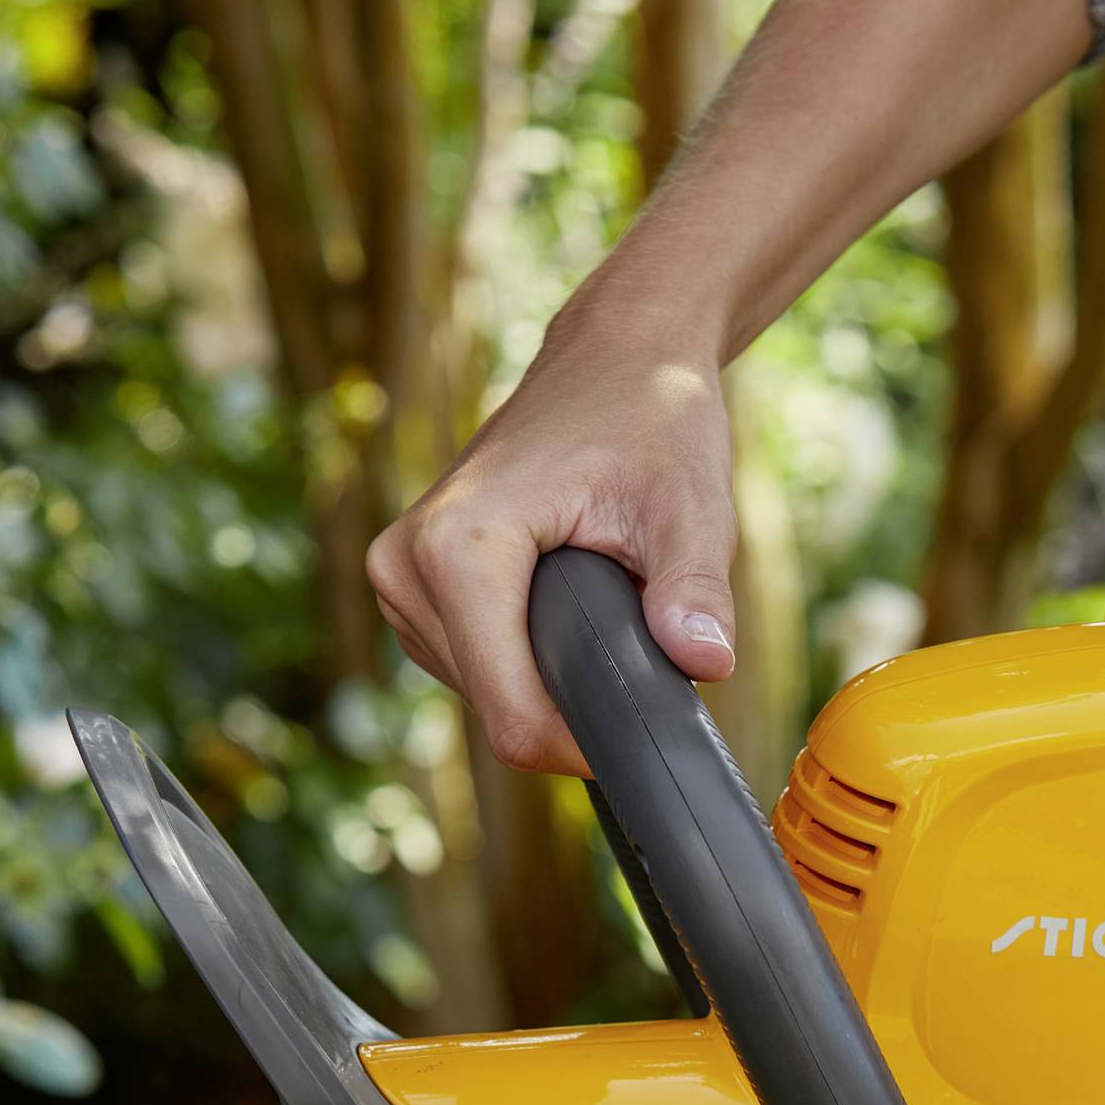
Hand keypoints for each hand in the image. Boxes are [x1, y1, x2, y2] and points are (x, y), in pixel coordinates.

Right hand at [367, 317, 738, 774]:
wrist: (613, 360)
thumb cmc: (651, 421)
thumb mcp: (690, 508)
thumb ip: (695, 591)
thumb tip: (706, 663)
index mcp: (458, 547)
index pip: (510, 712)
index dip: (582, 744)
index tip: (646, 723)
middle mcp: (405, 564)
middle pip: (496, 711)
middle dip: (572, 699)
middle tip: (636, 633)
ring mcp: (397, 578)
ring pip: (482, 697)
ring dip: (548, 678)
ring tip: (598, 602)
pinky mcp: (406, 587)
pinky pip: (471, 669)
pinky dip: (524, 659)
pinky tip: (562, 606)